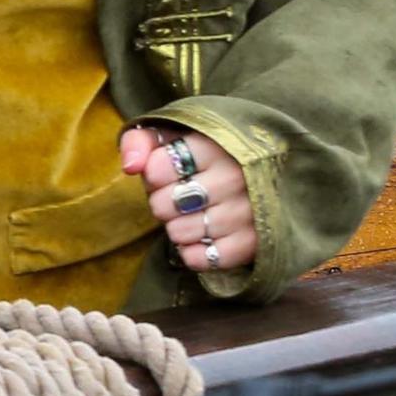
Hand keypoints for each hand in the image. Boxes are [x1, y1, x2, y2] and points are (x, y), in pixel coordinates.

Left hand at [123, 124, 252, 274]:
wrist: (264, 175)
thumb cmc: (203, 156)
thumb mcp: (171, 136)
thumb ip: (139, 140)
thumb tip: (131, 166)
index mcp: (214, 147)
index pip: (155, 170)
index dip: (152, 175)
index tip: (169, 173)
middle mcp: (235, 178)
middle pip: (164, 205)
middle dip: (163, 202)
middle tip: (180, 197)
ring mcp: (247, 213)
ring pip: (179, 233)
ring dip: (178, 227)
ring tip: (194, 214)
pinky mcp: (253, 244)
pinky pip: (200, 259)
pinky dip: (193, 253)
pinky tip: (203, 236)